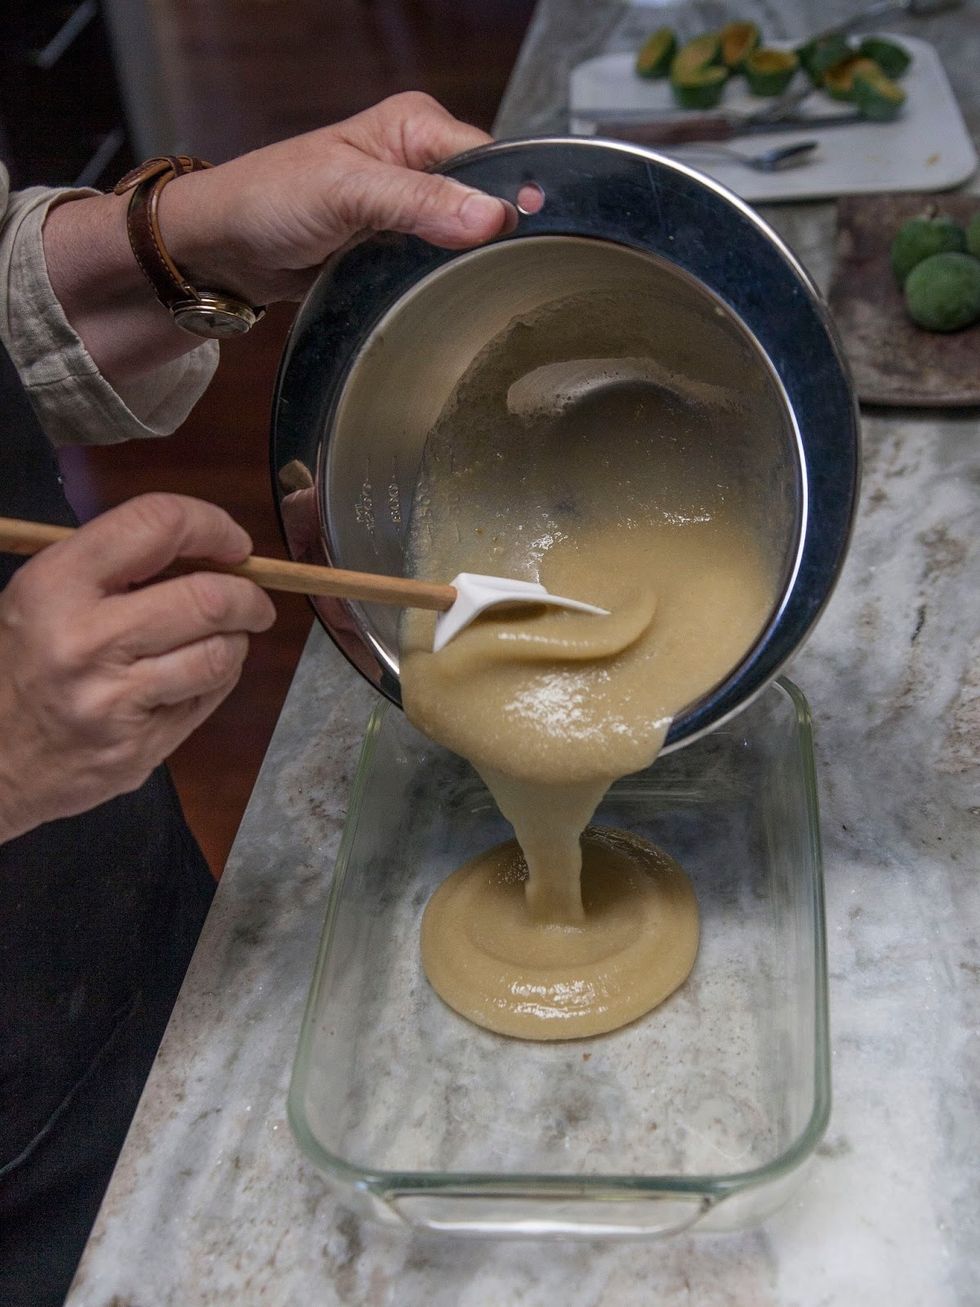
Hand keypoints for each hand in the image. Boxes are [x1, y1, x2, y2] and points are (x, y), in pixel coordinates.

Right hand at [0, 494, 274, 842]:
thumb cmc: (21, 665)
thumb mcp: (44, 595)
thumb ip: (117, 567)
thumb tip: (208, 549)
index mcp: (57, 586)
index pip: (157, 525)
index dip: (212, 526)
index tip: (234, 542)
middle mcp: (85, 641)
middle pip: (207, 599)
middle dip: (248, 596)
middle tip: (253, 599)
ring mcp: (114, 701)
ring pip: (219, 654)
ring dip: (236, 641)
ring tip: (222, 639)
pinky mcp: (138, 748)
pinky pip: (208, 698)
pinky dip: (218, 679)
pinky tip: (195, 675)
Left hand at [162, 91, 512, 303]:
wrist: (224, 248)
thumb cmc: (267, 200)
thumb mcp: (346, 192)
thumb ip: (419, 201)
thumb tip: (491, 215)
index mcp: (416, 127)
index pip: (491, 160)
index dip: (510, 200)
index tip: (519, 240)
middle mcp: (419, 162)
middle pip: (486, 201)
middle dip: (489, 236)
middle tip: (494, 273)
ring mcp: (411, 207)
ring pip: (468, 238)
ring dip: (466, 264)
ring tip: (469, 287)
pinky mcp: (398, 245)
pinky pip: (440, 264)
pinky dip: (443, 281)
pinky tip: (442, 295)